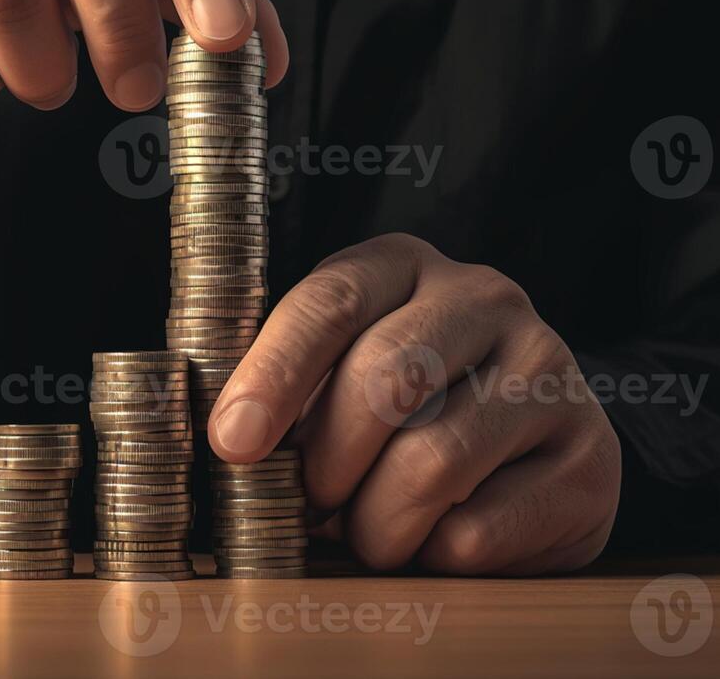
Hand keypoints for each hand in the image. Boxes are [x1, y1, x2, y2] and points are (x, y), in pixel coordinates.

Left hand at [209, 234, 621, 574]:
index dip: (274, 374)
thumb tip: (230, 440)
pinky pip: (481, 531)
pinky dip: (433, 554)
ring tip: (369, 530)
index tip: (234, 442)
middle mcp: (485, 299)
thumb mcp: (345, 359)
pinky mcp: (588, 455)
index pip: (333, 302)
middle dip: (328, 462)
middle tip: (313, 503)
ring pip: (432, 463)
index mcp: (406, 265)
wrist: (531, 424)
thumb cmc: (410, 393)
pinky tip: (433, 536)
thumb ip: (295, 383)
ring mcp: (548, 371)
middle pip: (384, 379)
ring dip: (376, 524)